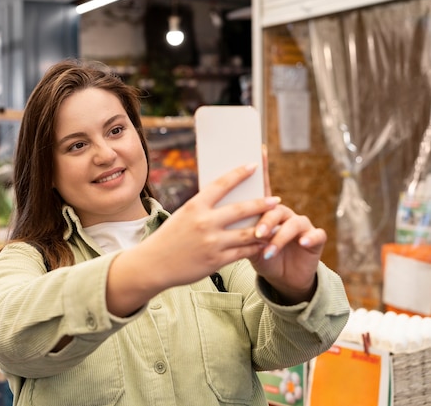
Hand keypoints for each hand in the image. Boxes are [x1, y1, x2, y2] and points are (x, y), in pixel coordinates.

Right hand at [135, 163, 279, 288]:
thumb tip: (227, 201)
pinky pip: (243, 252)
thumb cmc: (168, 238)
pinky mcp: (216, 261)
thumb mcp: (182, 217)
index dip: (239, 174)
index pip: (221, 185)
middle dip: (262, 204)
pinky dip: (256, 247)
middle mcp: (204, 223)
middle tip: (275, 200)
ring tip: (277, 224)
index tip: (254, 166)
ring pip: (247, 233)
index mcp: (194, 207)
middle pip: (241, 210)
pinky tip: (264, 244)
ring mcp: (211, 243)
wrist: (153, 265)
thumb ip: (203, 209)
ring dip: (266, 228)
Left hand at [248, 146, 323, 303]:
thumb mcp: (244, 243)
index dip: (262, 169)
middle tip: (256, 233)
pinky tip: (301, 244)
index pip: (262, 188)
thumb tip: (207, 213)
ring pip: (292, 223)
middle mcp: (284, 213)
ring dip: (279, 236)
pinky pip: (315, 234)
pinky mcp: (314, 239)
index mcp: (265, 211)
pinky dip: (308, 238)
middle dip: (265, 220)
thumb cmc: (258, 256)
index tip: (258, 151)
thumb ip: (234, 227)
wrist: (281, 278)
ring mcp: (300, 225)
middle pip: (275, 208)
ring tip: (268, 249)